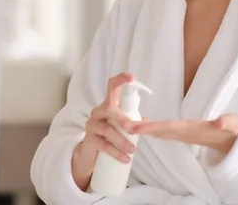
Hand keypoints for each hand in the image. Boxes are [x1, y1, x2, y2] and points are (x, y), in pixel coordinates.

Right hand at [72, 72, 136, 190]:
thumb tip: (149, 122)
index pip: (112, 87)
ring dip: (122, 141)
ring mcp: (91, 125)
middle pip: (110, 109)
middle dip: (122, 119)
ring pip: (107, 130)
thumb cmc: (110, 136)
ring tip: (133, 150)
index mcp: (108, 105)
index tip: (132, 77)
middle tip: (133, 130)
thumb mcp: (120, 126)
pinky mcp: (88, 140)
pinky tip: (126, 159)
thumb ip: (131, 121)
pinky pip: (103, 145)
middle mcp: (98, 112)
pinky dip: (116, 153)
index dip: (121, 79)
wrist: (91, 154)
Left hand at [125, 113, 237, 154]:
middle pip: (160, 131)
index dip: (153, 127)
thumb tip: (219, 123)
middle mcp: (185, 133)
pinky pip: (164, 131)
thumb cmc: (232, 130)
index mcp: (193, 130)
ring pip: (160, 132)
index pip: (170, 128)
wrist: (233, 140)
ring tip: (127, 124)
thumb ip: (227, 123)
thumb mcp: (233, 125)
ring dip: (144, 129)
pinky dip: (152, 127)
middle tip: (124, 126)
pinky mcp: (183, 133)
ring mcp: (183, 134)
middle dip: (143, 129)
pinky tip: (141, 123)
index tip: (137, 128)